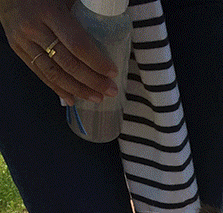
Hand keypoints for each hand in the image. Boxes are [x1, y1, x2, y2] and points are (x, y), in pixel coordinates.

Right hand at [1, 0, 118, 104]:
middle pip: (68, 64)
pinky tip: (72, 98)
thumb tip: (106, 31)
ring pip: (54, 74)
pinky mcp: (17, 48)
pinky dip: (58, 89)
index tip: (111, 72)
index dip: (96, 62)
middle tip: (109, 90)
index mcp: (49, 12)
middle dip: (92, 81)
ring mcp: (24, 40)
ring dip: (78, 90)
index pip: (78, 45)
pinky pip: (40, 74)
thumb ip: (80, 13)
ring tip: (95, 97)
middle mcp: (34, 28)